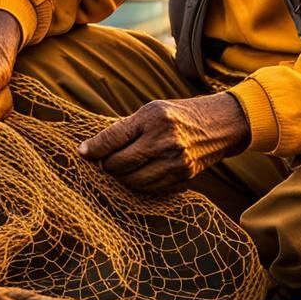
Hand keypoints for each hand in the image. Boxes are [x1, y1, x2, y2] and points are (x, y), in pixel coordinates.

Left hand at [77, 93, 249, 192]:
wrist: (218, 125)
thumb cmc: (177, 115)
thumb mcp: (151, 110)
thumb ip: (125, 127)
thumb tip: (92, 148)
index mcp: (152, 117)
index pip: (112, 138)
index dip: (93, 148)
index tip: (82, 152)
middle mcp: (163, 139)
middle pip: (118, 164)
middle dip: (106, 165)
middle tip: (105, 160)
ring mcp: (173, 161)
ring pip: (131, 181)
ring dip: (120, 177)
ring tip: (121, 168)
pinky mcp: (181, 177)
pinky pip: (148, 189)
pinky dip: (138, 184)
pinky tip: (138, 173)